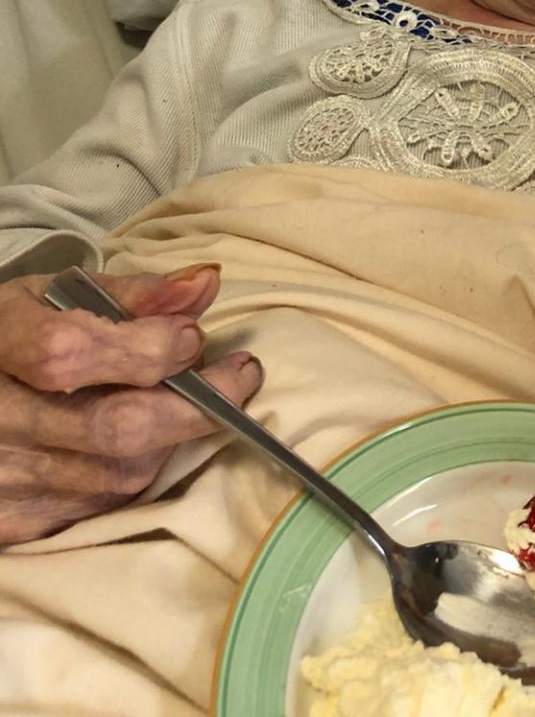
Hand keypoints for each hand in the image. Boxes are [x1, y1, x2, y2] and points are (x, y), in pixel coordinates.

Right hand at [0, 265, 262, 543]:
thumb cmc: (17, 337)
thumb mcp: (58, 298)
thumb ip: (134, 294)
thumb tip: (205, 284)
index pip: (71, 354)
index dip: (146, 348)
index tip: (195, 334)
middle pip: (114, 427)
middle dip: (194, 404)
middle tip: (238, 377)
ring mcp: (1, 477)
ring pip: (121, 473)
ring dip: (172, 437)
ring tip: (187, 402)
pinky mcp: (14, 524)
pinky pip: (104, 505)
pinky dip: (138, 470)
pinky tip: (145, 440)